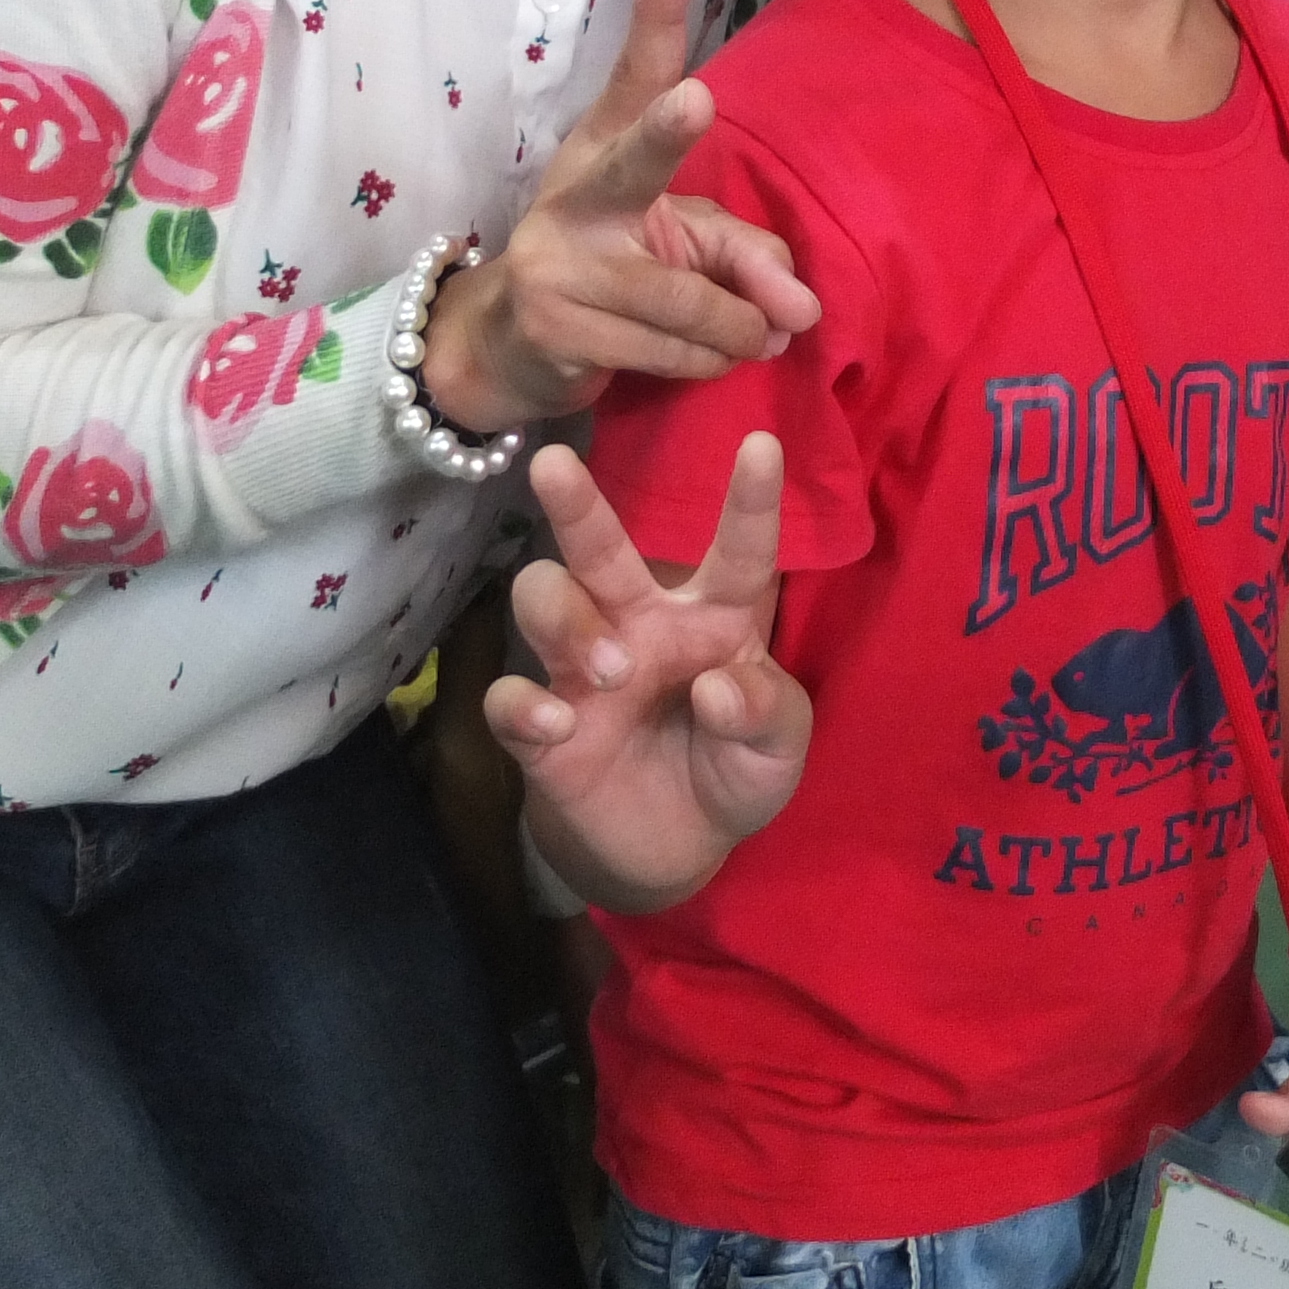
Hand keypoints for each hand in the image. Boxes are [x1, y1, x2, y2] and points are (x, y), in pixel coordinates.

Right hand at [426, 0, 820, 434]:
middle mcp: (576, 192)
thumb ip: (748, 259)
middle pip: (633, 161)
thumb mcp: (680, 246)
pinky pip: (670, 351)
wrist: (507, 349)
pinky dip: (707, 361)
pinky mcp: (554, 326)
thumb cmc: (613, 274)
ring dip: (737, 328)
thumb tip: (801, 312)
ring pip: (687, 300)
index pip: (635, 74)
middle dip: (666, 131)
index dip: (657, 13)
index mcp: (606, 148)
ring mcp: (556, 261)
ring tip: (752, 335)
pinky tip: (707, 358)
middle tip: (697, 100)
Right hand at [487, 436, 810, 911]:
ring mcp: (584, 669)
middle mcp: (641, 623)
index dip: (750, 501)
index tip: (764, 442)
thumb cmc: (738, 767)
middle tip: (556, 462)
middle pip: (600, 549)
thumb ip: (765, 713)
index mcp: (714, 616)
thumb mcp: (778, 748)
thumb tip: (717, 687)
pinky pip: (509, 697)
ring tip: (612, 668)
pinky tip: (557, 725)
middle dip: (576, 504)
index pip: (738, 552)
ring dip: (568, 619)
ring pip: (545, 599)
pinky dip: (524, 705)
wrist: (678, 846)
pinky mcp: (541, 729)